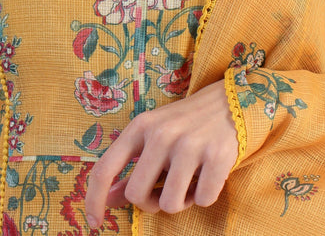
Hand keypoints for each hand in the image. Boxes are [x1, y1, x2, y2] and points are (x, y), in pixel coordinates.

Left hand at [84, 78, 237, 227]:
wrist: (230, 101)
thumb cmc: (185, 123)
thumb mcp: (153, 134)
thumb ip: (131, 164)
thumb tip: (108, 199)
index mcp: (141, 126)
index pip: (105, 168)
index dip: (95, 200)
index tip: (94, 222)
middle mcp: (162, 134)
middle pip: (137, 195)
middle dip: (149, 203)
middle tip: (164, 190)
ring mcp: (190, 145)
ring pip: (170, 204)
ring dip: (180, 202)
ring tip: (189, 181)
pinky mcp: (217, 156)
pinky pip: (203, 200)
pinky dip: (204, 196)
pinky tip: (208, 175)